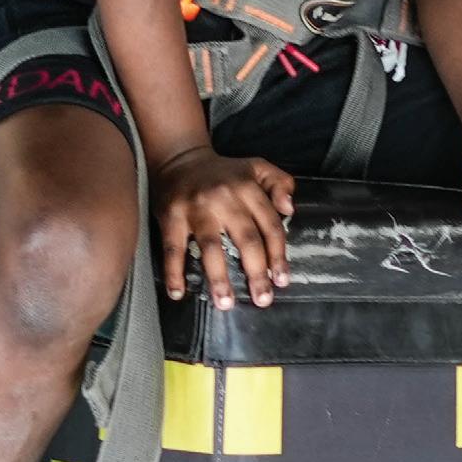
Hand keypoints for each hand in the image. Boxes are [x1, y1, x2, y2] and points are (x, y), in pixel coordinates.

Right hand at [153, 147, 294, 309]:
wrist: (180, 158)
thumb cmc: (224, 172)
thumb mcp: (258, 168)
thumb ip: (281, 184)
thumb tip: (289, 209)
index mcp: (249, 188)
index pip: (270, 226)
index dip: (278, 255)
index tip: (281, 280)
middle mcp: (225, 198)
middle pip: (246, 239)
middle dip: (256, 272)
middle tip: (262, 299)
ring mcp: (197, 208)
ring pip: (211, 246)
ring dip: (218, 278)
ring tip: (225, 303)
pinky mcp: (172, 215)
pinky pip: (173, 248)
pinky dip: (174, 271)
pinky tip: (178, 292)